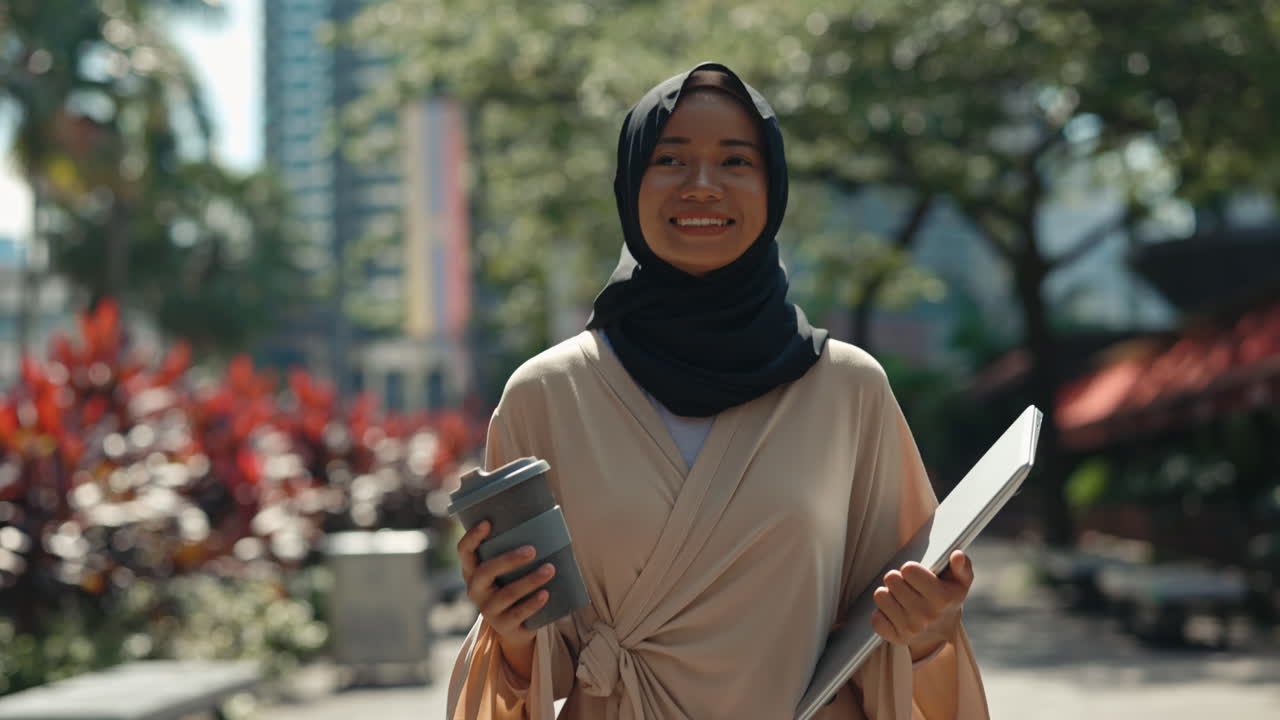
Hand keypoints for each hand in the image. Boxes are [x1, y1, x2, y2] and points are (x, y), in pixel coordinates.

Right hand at [457, 521, 555, 677]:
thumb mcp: (506, 572)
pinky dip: (533, 603)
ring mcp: (488, 610)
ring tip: (550, 569)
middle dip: (509, 559)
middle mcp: (475, 590)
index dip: (472, 537)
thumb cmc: (512, 586)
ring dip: (530, 580)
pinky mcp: (503, 626)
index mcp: (473, 571)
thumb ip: (512, 551)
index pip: (464, 552)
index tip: (487, 522)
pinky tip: (545, 593)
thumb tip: (544, 520)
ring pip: (507, 593)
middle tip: (532, 550)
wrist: (515, 627)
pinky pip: (518, 613)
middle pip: (486, 571)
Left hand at [870, 549, 972, 656]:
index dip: (910, 568)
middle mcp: (927, 616)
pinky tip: (894, 612)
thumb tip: (957, 555)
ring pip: (881, 596)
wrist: (942, 629)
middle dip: (897, 578)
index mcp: (943, 598)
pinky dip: (882, 613)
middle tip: (906, 585)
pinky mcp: (898, 639)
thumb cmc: (948, 595)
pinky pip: (876, 619)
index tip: (915, 573)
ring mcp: (912, 629)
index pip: (908, 570)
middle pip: (892, 580)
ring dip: (887, 594)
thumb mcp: (960, 580)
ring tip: (899, 597)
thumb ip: (961, 565)